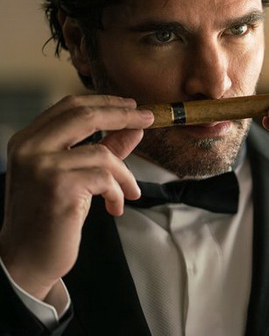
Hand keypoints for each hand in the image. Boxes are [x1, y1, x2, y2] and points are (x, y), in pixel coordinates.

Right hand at [0, 95, 153, 300]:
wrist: (28, 259)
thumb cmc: (51, 216)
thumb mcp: (77, 175)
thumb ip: (104, 148)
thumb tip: (135, 128)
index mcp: (28, 140)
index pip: (70, 106)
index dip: (105, 102)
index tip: (132, 106)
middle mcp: (29, 148)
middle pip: (84, 115)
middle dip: (122, 115)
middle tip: (148, 119)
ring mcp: (42, 166)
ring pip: (102, 153)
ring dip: (125, 174)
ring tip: (129, 192)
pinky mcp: (59, 188)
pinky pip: (105, 179)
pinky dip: (118, 192)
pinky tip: (115, 207)